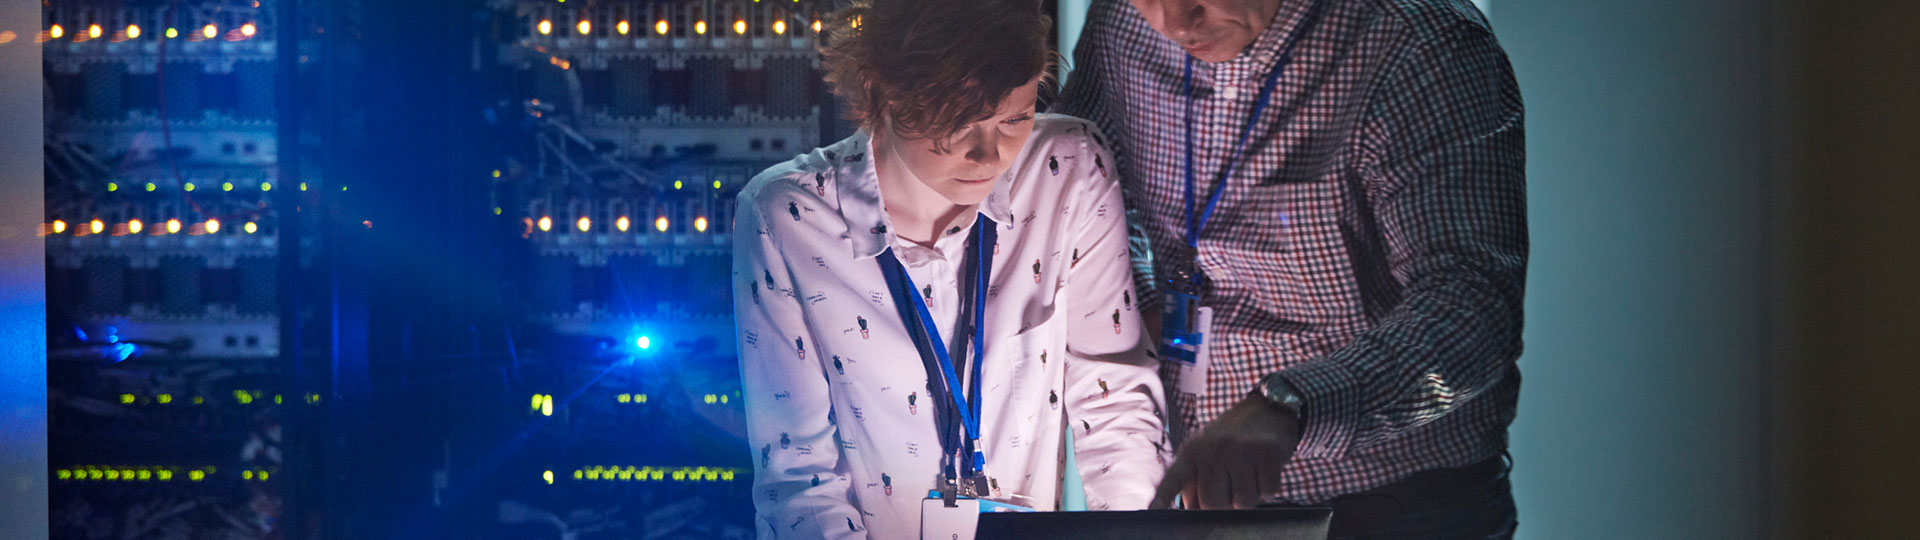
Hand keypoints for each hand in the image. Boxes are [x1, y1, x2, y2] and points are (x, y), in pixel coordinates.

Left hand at [1149, 393, 1302, 509]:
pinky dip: (1269, 488)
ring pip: (1243, 502)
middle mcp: (1213, 449)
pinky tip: (1265, 469)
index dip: (1162, 498)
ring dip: (1250, 495)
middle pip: (1212, 503)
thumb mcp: (1207, 449)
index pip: (1174, 479)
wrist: (1269, 408)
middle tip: (1233, 486)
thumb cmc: (1234, 437)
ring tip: (1250, 474)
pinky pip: (1267, 493)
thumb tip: (1193, 509)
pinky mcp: (1266, 453)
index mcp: (1193, 450)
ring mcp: (1240, 450)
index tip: (1152, 511)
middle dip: (1225, 504)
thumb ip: (1196, 478)